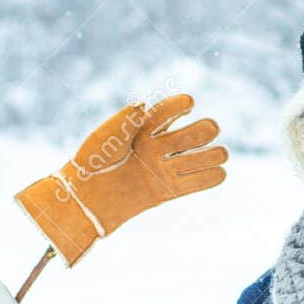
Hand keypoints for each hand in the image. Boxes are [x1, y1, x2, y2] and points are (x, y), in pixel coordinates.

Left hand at [15, 94, 227, 265]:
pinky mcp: (165, 192)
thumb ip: (124, 121)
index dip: (181, 105)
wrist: (83, 200)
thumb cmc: (89, 165)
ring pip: (199, 157)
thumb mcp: (103, 138)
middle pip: (191, 133)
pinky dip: (211, 179)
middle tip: (207, 131)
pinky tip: (220, 173)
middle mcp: (156, 147)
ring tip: (219, 154)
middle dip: (204, 130)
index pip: (168, 112)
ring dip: (213, 154)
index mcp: (141, 129)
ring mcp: (162, 169)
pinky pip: (194, 185)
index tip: (189, 103)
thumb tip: (142, 105)